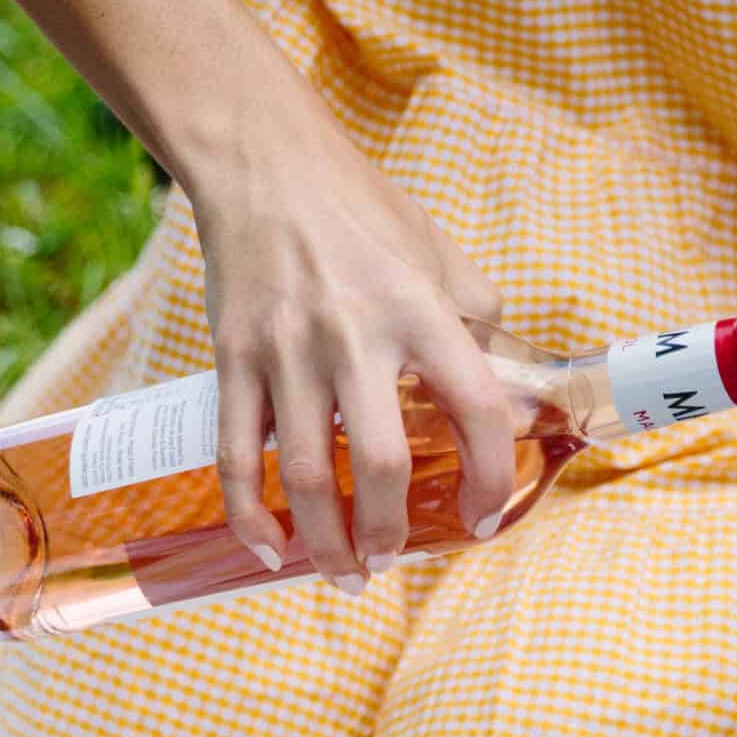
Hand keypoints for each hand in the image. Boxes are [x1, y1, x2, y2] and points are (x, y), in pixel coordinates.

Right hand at [190, 47, 512, 591]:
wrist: (263, 164)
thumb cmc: (359, 209)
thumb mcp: (437, 252)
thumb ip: (475, 318)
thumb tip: (504, 387)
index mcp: (420, 309)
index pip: (474, 407)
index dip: (488, 475)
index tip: (483, 517)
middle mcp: (354, 335)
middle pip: (380, 462)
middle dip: (392, 530)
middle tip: (394, 559)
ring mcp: (286, 350)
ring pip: (304, 474)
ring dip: (326, 541)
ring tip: (344, 572)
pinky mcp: (232, 356)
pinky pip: (237, 453)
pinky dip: (250, 512)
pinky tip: (269, 549)